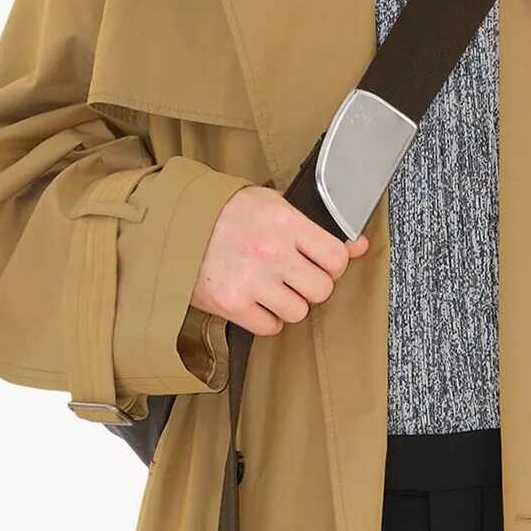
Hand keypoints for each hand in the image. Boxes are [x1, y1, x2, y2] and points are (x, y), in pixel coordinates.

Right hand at [193, 186, 368, 335]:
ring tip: (270, 287)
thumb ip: (314, 225)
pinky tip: (254, 300)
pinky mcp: (233, 304)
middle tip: (293, 277)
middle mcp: (271, 251)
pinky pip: (270, 326)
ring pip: (298, 312)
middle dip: (311, 286)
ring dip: (288, 304)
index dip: (332, 264)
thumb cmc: (223, 213)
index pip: (336, 257)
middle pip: (321, 290)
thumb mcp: (270, 204)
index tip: (320, 263)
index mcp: (284, 221)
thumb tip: (358, 246)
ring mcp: (252, 281)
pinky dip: (266, 319)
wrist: (172, 226)